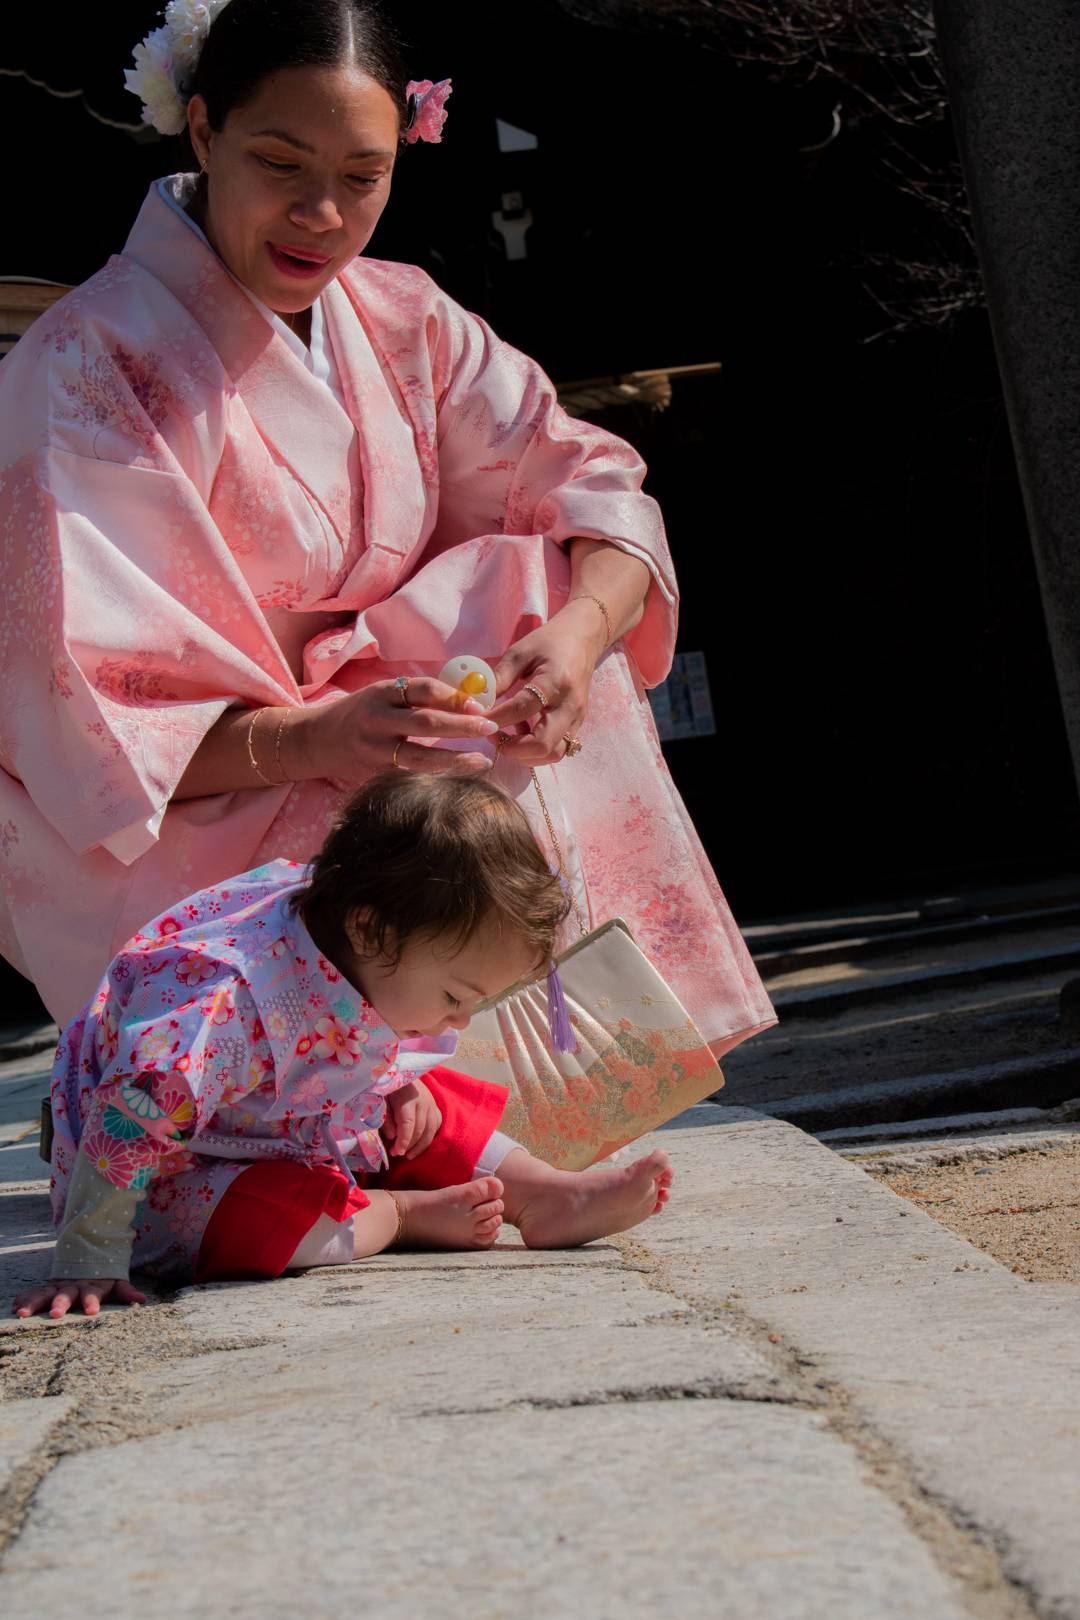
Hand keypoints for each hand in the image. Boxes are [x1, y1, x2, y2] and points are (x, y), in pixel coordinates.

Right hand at [12, 1277, 147, 1319]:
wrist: (87, 1257)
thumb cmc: (103, 1278)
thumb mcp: (116, 1282)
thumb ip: (127, 1292)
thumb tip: (143, 1300)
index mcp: (91, 1286)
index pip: (92, 1294)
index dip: (92, 1301)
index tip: (91, 1311)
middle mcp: (73, 1286)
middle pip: (66, 1295)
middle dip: (61, 1303)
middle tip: (55, 1313)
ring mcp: (58, 1286)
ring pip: (45, 1293)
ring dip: (33, 1303)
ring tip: (22, 1314)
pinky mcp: (47, 1288)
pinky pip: (34, 1293)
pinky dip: (24, 1298)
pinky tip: (14, 1307)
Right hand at [291, 678, 500, 783]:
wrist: (314, 740)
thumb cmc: (359, 714)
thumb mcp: (382, 696)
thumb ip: (415, 697)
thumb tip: (466, 698)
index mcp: (382, 693)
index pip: (422, 689)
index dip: (454, 697)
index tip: (480, 705)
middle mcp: (377, 720)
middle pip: (426, 722)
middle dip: (462, 726)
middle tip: (491, 728)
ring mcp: (375, 750)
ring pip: (420, 757)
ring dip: (455, 760)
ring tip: (481, 761)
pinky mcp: (374, 774)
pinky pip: (410, 776)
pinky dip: (436, 778)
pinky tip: (457, 780)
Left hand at [382, 1080, 442, 1159]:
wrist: (401, 1069)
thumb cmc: (387, 1085)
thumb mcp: (380, 1098)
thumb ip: (385, 1117)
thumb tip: (392, 1136)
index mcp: (408, 1098)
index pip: (408, 1124)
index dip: (403, 1141)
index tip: (395, 1152)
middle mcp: (424, 1101)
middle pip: (420, 1130)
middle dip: (409, 1145)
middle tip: (396, 1153)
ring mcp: (432, 1104)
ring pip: (430, 1130)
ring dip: (420, 1146)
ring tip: (408, 1155)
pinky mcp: (435, 1107)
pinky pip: (436, 1126)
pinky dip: (428, 1138)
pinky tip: (419, 1145)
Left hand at [486, 601, 605, 764]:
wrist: (583, 639)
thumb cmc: (549, 642)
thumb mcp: (520, 652)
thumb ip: (499, 677)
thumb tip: (477, 702)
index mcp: (555, 681)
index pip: (522, 709)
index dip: (495, 718)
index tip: (476, 718)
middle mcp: (570, 705)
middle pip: (543, 744)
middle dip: (512, 748)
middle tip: (492, 735)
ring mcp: (576, 718)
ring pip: (553, 753)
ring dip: (526, 753)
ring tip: (506, 737)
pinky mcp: (577, 725)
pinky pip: (557, 748)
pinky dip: (536, 748)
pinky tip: (521, 732)